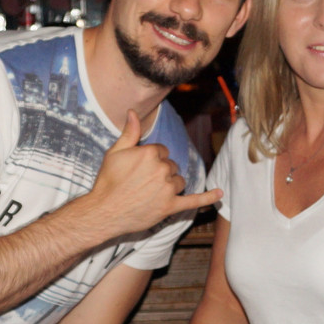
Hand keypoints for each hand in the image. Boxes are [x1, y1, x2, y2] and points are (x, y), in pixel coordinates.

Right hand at [86, 110, 221, 236]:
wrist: (103, 211)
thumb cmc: (108, 181)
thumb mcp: (115, 152)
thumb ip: (129, 132)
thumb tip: (133, 111)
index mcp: (150, 153)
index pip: (162, 151)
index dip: (151, 159)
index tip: (139, 169)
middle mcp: (162, 169)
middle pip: (172, 166)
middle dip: (161, 172)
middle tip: (141, 182)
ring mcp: (168, 189)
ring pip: (180, 181)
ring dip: (170, 185)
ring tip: (150, 192)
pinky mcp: (170, 207)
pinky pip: (193, 201)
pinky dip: (208, 197)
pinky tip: (219, 192)